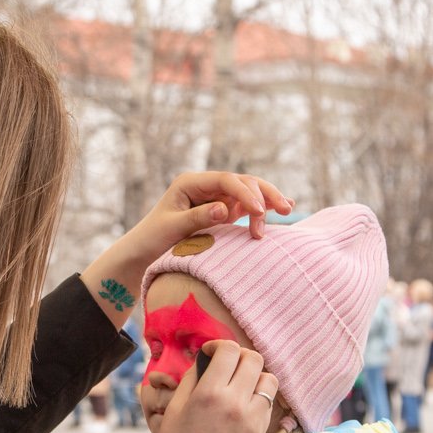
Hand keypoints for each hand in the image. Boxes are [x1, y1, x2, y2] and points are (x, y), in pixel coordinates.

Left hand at [127, 171, 293, 258]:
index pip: (225, 180)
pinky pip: (247, 206)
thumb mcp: (172, 229)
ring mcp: (215, 197)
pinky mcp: (222, 210)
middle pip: (241, 182)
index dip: (245, 193)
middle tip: (282, 210)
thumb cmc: (154, 239)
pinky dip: (264, 207)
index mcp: (190, 183)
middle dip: (263, 194)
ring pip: (248, 192)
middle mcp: (205, 186)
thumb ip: (198, 217)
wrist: (145, 251)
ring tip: (287, 211)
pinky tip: (284, 207)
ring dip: (267, 201)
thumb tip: (225, 209)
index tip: (260, 211)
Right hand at [143, 340, 278, 432]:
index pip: (229, 351)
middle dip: (239, 356)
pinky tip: (243, 406)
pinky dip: (259, 398)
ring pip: (269, 380)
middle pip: (254, 359)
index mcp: (210, 393)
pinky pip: (269, 404)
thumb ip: (192, 379)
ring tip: (240, 385)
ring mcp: (252, 420)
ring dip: (255, 376)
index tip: (210, 353)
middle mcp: (235, 403)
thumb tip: (206, 362)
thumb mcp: (174, 408)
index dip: (219, 345)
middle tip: (227, 366)